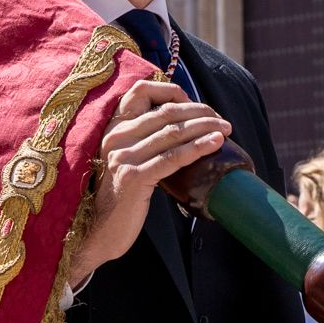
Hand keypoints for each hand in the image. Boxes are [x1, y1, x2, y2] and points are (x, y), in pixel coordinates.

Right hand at [67, 80, 231, 284]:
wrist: (98, 232)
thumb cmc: (121, 197)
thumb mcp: (127, 160)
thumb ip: (145, 141)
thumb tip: (186, 126)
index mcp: (113, 128)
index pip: (141, 90)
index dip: (172, 91)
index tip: (195, 105)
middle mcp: (115, 137)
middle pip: (165, 111)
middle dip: (200, 112)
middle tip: (222, 121)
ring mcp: (123, 156)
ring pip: (172, 132)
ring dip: (205, 128)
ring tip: (226, 130)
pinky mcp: (134, 177)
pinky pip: (172, 157)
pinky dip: (198, 148)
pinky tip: (215, 144)